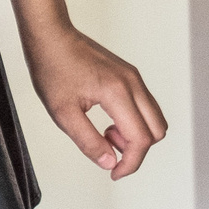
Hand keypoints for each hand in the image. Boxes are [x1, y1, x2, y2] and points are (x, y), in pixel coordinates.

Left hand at [26, 23, 166, 178]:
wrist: (50, 35)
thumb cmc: (52, 68)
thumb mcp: (63, 113)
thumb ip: (88, 141)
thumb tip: (110, 163)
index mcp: (117, 93)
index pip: (141, 139)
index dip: (130, 164)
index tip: (113, 173)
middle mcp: (133, 83)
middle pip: (157, 130)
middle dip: (137, 150)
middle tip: (108, 149)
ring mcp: (134, 77)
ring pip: (154, 118)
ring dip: (136, 135)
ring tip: (105, 133)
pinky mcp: (130, 75)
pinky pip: (144, 106)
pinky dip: (133, 121)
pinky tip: (108, 120)